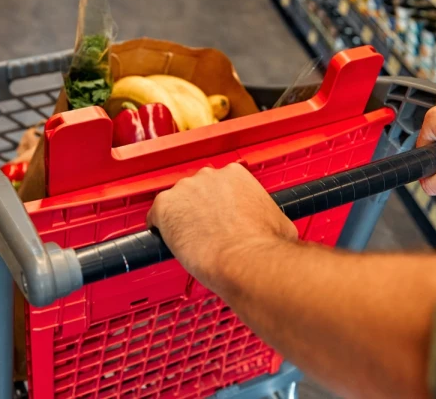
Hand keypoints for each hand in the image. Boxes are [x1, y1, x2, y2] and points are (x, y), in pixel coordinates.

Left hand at [148, 163, 296, 291]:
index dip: (220, 204)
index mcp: (236, 174)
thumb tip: (275, 226)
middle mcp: (208, 176)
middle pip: (197, 190)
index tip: (221, 218)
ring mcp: (185, 189)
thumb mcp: (280, 222)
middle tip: (207, 231)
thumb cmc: (263, 246)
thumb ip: (269, 216)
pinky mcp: (165, 206)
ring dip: (181, 219)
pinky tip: (168, 241)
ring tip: (191, 242)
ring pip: (177, 203)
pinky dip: (160, 229)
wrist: (245, 262)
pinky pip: (156, 217)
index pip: (220, 185)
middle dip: (200, 209)